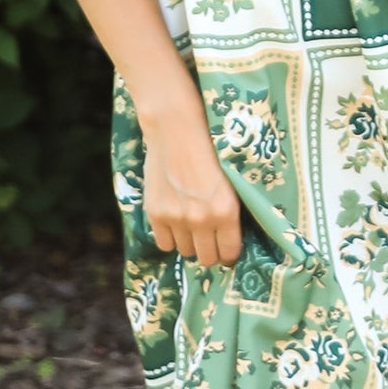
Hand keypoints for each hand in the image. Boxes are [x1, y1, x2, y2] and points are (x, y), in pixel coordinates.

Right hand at [141, 108, 243, 266]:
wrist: (177, 131)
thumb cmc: (211, 151)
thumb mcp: (232, 183)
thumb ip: (231, 212)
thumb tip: (232, 240)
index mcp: (226, 211)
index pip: (229, 253)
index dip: (229, 254)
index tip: (226, 250)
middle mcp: (201, 219)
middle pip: (206, 258)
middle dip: (210, 252)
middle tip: (210, 240)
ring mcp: (176, 217)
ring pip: (185, 251)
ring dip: (190, 243)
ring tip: (191, 226)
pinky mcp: (155, 213)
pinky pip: (164, 244)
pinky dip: (170, 238)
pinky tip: (175, 223)